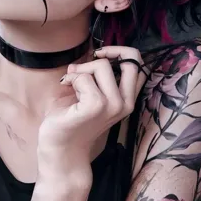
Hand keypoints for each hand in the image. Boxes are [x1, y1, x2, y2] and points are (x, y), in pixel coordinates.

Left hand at [37, 46, 146, 187]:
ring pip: (102, 66)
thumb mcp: (90, 93)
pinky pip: (84, 77)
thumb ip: (99, 76)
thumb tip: (95, 56)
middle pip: (131, 61)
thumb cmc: (71, 119)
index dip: (123, 52)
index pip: (140, 66)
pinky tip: (66, 87)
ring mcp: (112, 106)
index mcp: (126, 99)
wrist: (59, 148)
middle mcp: (125, 103)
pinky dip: (72, 77)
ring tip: (70, 82)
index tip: (101, 55)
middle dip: (108, 52)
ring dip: (81, 69)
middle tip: (86, 64)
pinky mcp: (95, 107)